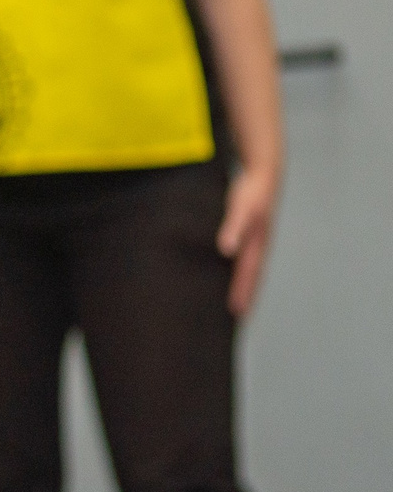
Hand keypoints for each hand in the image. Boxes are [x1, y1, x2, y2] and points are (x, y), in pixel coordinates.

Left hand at [216, 166, 278, 317]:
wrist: (263, 173)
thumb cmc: (250, 191)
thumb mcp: (241, 208)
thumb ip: (233, 227)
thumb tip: (227, 250)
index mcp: (256, 244)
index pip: (247, 276)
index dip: (242, 293)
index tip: (237, 313)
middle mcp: (257, 246)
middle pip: (252, 277)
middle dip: (245, 296)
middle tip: (238, 318)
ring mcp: (255, 241)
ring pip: (249, 270)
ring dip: (244, 287)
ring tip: (236, 304)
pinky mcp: (248, 235)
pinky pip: (243, 259)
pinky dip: (238, 271)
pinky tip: (227, 276)